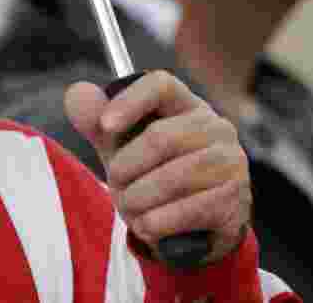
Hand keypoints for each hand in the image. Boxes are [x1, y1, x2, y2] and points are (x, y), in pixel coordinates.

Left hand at [65, 70, 250, 264]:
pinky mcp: (235, 199)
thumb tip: (77, 93)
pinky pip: (190, 209)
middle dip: (126, 166)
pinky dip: (159, 221)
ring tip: (128, 207)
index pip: (161, 85)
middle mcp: (216, 128)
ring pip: (174, 176)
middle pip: (162, 137)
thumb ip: (96, 120)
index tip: (104, 126)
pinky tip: (147, 225)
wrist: (192, 228)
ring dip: (140, 198)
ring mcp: (231, 163)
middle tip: (113, 183)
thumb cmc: (154, 175)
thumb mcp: (121, 146)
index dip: (130, 101)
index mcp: (186, 105)